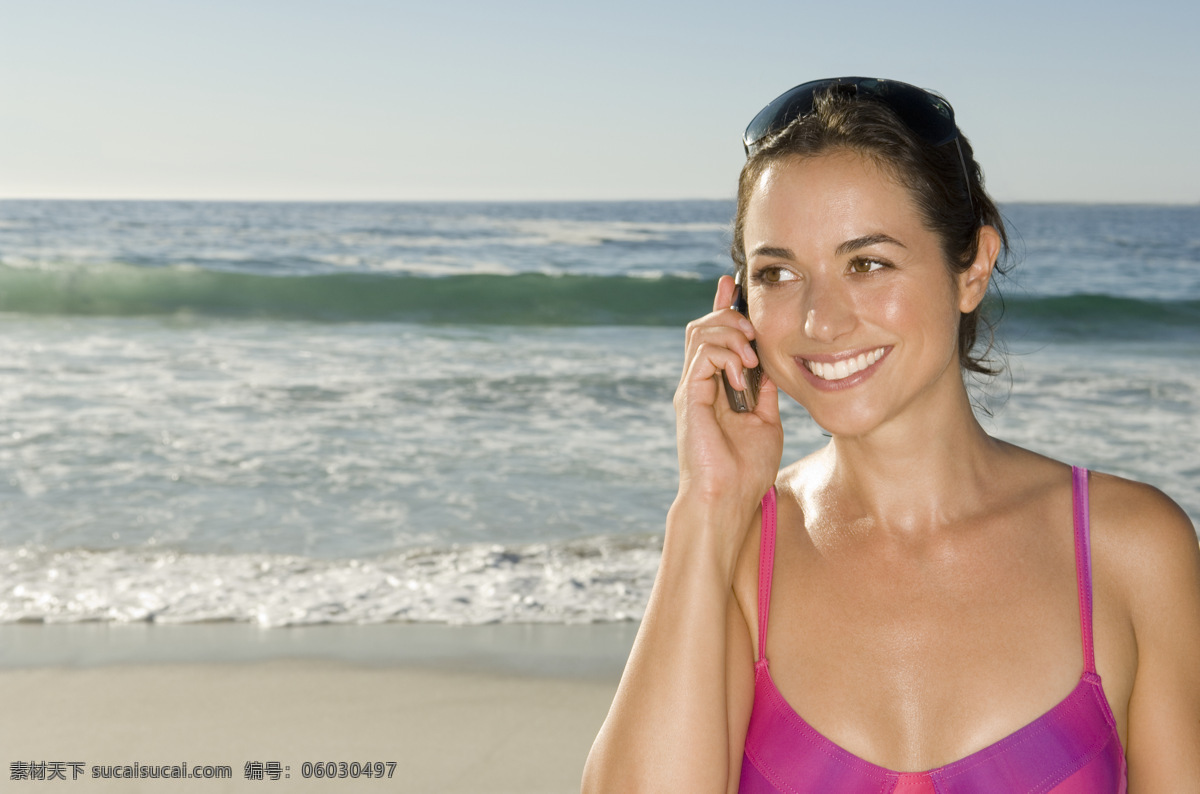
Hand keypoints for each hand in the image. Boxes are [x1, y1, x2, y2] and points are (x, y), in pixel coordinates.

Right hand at [674, 275, 782, 518]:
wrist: (728, 499)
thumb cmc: (746, 470)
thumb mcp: (766, 421)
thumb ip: (765, 391)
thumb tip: (772, 364)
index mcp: (715, 386)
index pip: (714, 335)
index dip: (723, 306)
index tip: (734, 284)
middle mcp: (699, 383)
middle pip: (704, 325)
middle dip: (731, 316)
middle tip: (755, 332)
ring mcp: (692, 388)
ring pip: (701, 332)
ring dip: (732, 334)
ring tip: (751, 356)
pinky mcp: (689, 396)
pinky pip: (703, 354)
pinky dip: (727, 355)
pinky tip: (743, 373)